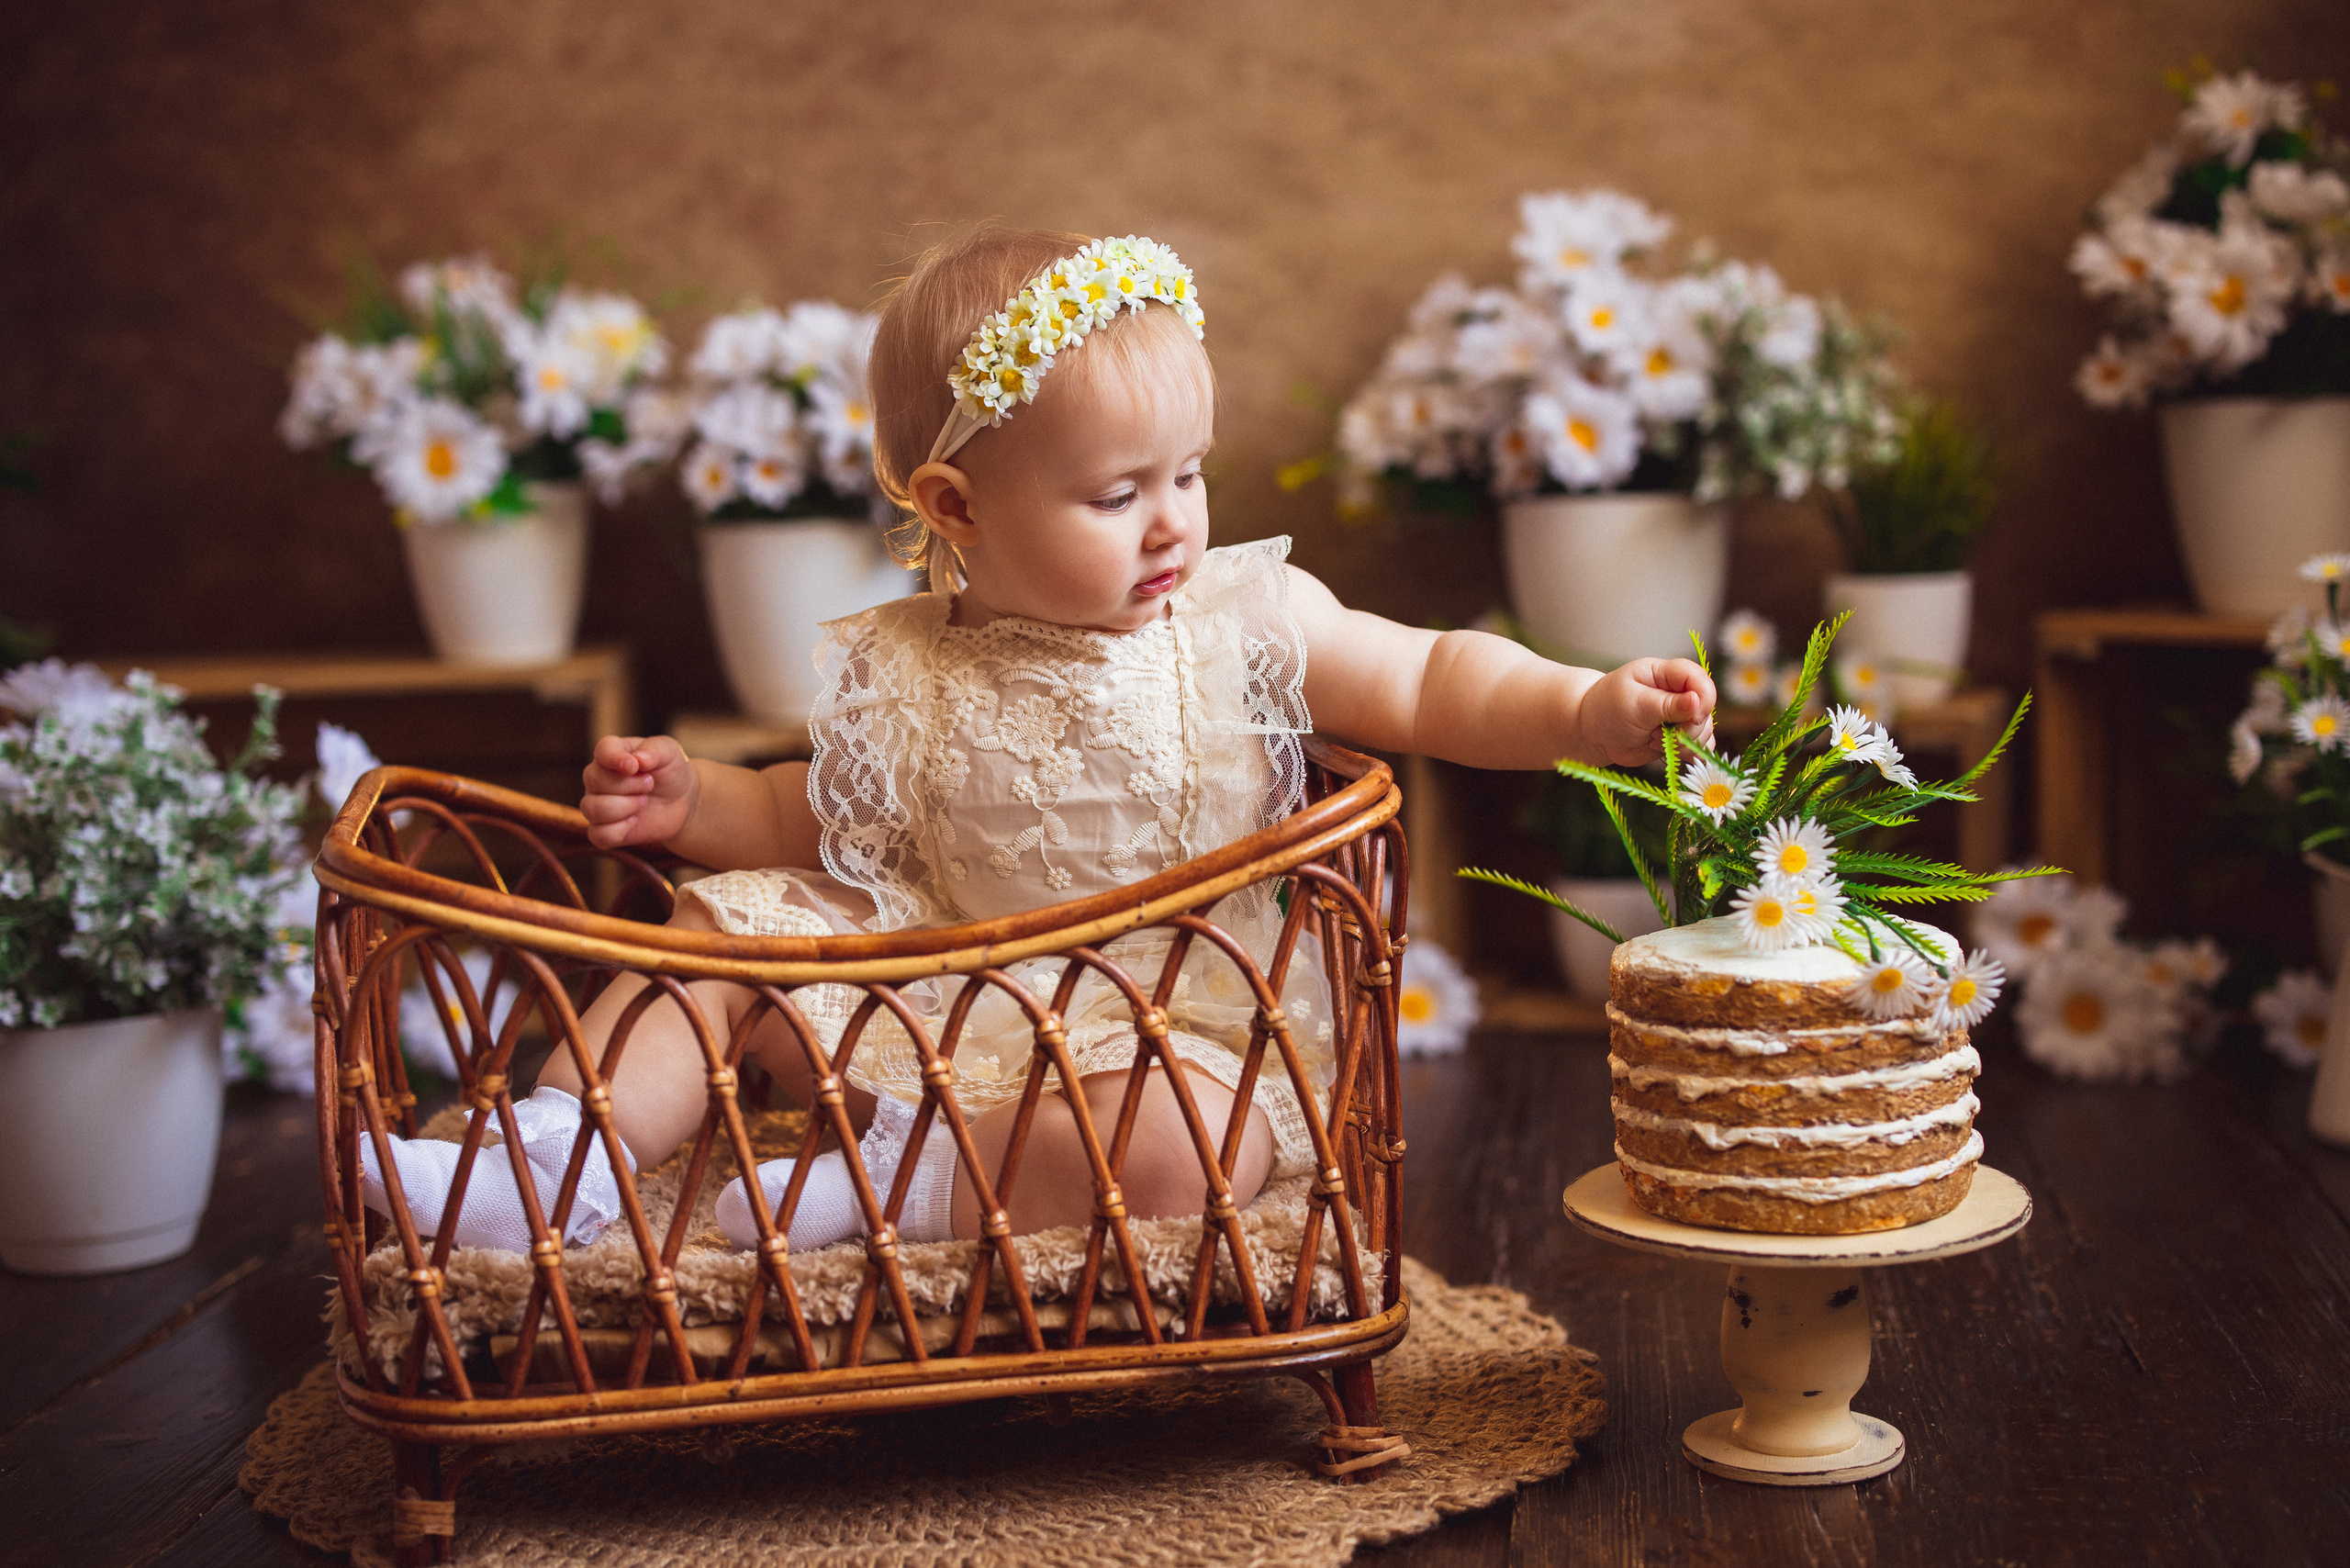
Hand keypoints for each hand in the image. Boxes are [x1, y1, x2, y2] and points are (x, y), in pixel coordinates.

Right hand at [580, 735, 697, 849]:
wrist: (680, 801)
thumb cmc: (669, 771)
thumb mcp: (669, 752)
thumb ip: (654, 749)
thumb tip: (638, 760)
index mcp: (611, 753)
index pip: (601, 750)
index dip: (614, 758)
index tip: (634, 767)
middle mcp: (597, 777)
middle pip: (595, 780)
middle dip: (629, 785)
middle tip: (650, 784)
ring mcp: (596, 804)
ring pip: (592, 809)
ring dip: (625, 807)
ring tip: (643, 802)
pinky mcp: (602, 830)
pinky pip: (597, 835)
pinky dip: (619, 830)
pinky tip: (634, 821)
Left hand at [1579, 657, 1716, 764]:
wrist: (1593, 732)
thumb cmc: (1607, 709)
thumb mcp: (1634, 704)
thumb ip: (1666, 704)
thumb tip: (1697, 701)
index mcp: (1665, 674)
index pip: (1699, 679)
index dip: (1703, 698)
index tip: (1692, 718)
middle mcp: (1678, 692)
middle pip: (1705, 709)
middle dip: (1689, 728)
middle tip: (1657, 733)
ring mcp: (1680, 715)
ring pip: (1704, 730)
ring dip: (1685, 742)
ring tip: (1653, 741)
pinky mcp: (1679, 736)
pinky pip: (1699, 746)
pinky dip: (1689, 753)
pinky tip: (1668, 752)